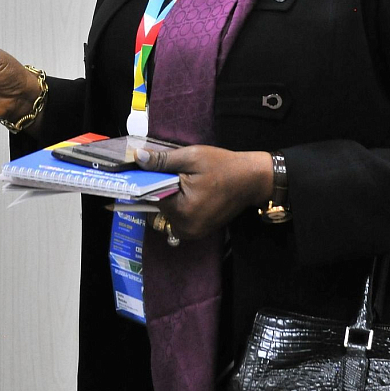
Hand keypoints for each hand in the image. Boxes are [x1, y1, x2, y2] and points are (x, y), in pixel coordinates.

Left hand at [137, 145, 272, 240]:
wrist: (252, 180)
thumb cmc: (223, 166)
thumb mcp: (191, 157)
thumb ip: (162, 161)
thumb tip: (137, 158)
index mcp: (182, 210)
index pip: (152, 196)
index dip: (152, 181)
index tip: (156, 169)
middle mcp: (185, 227)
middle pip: (160, 206)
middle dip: (163, 189)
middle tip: (179, 174)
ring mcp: (193, 233)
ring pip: (169, 213)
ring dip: (172, 198)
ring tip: (188, 183)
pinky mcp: (199, 232)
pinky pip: (180, 218)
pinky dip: (181, 205)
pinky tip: (193, 192)